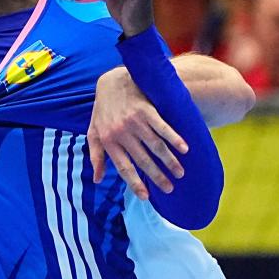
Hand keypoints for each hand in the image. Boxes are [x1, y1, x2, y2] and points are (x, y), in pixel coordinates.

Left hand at [88, 67, 188, 199]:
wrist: (112, 82)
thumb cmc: (103, 111)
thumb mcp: (93, 133)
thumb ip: (96, 156)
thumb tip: (96, 179)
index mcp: (109, 141)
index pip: (123, 167)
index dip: (135, 183)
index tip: (146, 196)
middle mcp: (121, 133)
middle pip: (143, 160)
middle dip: (157, 176)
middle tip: (170, 188)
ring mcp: (134, 122)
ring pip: (155, 146)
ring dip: (169, 161)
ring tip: (180, 173)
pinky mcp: (146, 110)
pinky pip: (163, 128)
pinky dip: (174, 139)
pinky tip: (185, 150)